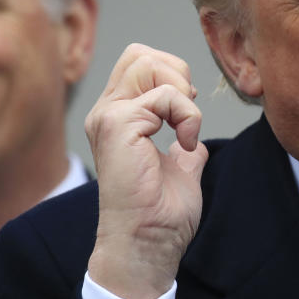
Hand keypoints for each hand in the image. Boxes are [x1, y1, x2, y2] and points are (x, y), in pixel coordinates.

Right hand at [84, 43, 208, 298]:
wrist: (146, 244)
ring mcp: (108, 117)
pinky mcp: (118, 125)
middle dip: (176, 73)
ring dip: (182, 93)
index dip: (172, 75)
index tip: (187, 115)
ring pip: (149, 64)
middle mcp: (106, 112)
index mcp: (117, 118)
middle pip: (141, 54)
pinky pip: (165, 95)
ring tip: (186, 129)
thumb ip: (182, 145)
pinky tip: (186, 144)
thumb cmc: (159, 217)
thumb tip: (192, 140)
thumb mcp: (180, 168)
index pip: (140, 63)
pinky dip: (188, 115)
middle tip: (187, 115)